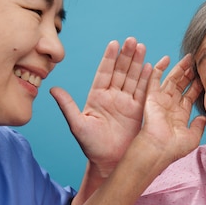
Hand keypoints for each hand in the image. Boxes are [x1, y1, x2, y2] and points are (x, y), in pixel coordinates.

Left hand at [51, 37, 151, 175]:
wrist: (108, 163)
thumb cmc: (90, 146)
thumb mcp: (77, 125)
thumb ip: (67, 106)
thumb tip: (52, 89)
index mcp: (97, 97)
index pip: (104, 72)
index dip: (109, 58)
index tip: (114, 43)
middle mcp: (112, 96)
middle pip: (121, 72)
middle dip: (127, 56)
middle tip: (133, 41)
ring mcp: (126, 103)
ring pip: (133, 78)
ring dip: (138, 63)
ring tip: (142, 47)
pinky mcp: (138, 111)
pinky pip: (144, 92)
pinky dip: (149, 79)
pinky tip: (153, 67)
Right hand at [139, 54, 205, 164]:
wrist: (158, 148)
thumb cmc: (174, 148)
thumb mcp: (193, 138)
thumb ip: (199, 126)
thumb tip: (203, 117)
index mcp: (180, 115)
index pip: (190, 96)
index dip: (197, 86)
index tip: (204, 76)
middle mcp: (170, 106)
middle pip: (181, 85)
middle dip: (189, 74)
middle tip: (197, 63)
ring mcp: (161, 100)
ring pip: (171, 80)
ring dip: (179, 69)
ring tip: (189, 58)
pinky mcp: (151, 97)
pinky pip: (154, 79)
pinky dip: (159, 69)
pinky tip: (166, 59)